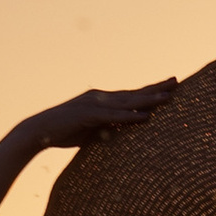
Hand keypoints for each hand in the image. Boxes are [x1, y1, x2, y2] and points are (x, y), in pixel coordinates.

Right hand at [24, 80, 178, 150]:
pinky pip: (113, 116)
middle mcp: (100, 97)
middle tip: (177, 81)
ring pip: (127, 102)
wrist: (38, 131)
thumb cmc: (63, 132)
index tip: (169, 87)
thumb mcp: (91, 132)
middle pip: (134, 93)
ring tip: (168, 97)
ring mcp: (94, 104)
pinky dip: (129, 117)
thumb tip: (117, 134)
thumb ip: (106, 129)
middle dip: (156, 88)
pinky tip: (145, 117)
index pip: (131, 95)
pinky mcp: (88, 114)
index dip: (150, 91)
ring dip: (148, 100)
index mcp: (102, 100)